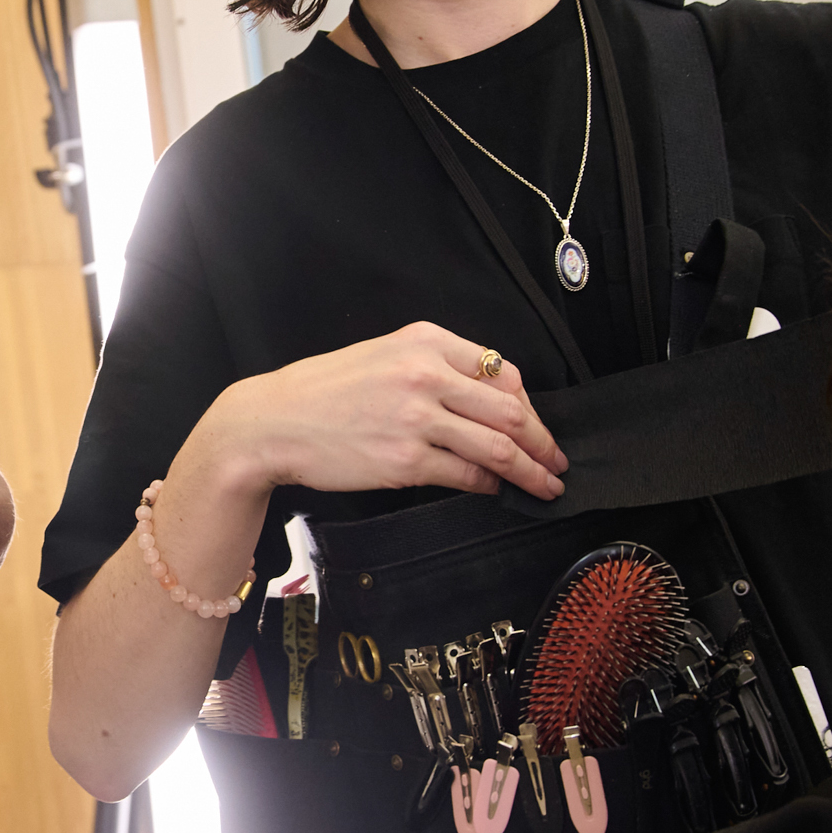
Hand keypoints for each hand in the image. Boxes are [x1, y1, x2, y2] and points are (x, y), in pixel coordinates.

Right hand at [202, 322, 567, 501]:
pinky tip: (496, 491)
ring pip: (498, 446)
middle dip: (543, 442)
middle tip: (557, 462)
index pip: (501, 370)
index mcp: (424, 341)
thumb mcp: (382, 356)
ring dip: (530, 470)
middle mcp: (426, 374)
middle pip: (512, 409)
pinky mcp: (406, 460)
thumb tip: (486, 400)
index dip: (530, 405)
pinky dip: (490, 485)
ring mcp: (418, 418)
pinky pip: (467, 474)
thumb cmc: (324, 392)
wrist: (273, 422)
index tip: (537, 426)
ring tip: (545, 485)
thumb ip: (434, 368)